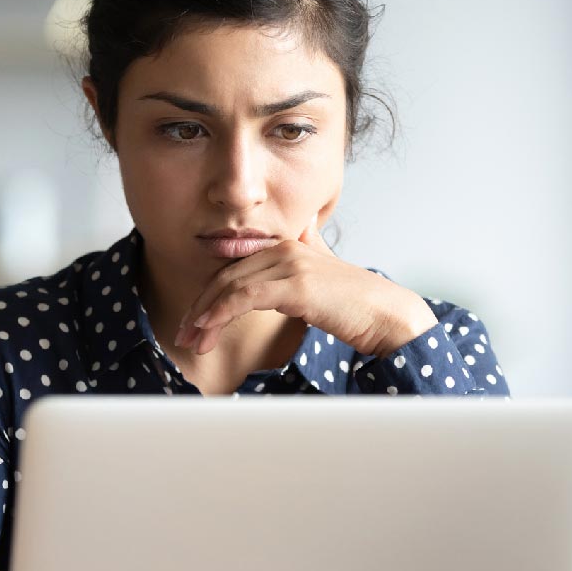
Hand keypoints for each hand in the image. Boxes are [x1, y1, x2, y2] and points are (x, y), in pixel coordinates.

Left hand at [173, 216, 439, 358]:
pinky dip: (221, 313)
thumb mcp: (323, 273)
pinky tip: (209, 330)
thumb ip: (308, 250)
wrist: (387, 315)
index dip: (208, 295)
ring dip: (205, 316)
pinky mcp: (296, 285)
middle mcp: (285, 249)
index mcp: (286, 246)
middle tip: (184, 336)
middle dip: (199, 308)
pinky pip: (245, 296)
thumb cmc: (355, 303)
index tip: (193, 322)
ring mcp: (290, 264)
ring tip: (192, 341)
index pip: (233, 268)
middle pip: (225, 276)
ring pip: (230, 286)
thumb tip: (303, 229)